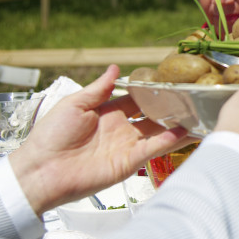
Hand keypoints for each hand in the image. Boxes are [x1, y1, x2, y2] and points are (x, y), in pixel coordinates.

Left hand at [10, 65, 187, 214]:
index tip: (170, 81)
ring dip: (176, 125)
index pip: (136, 99)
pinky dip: (169, 141)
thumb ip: (98, 89)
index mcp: (107, 113)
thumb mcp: (73, 104)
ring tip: (197, 115)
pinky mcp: (127, 163)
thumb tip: (115, 68)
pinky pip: (152, 149)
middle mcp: (120, 129)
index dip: (151, 91)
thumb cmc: (50, 136)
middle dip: (170, 107)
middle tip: (191, 97)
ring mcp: (126, 146)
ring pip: (158, 133)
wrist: (41, 171)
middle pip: (152, 116)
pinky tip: (184, 131)